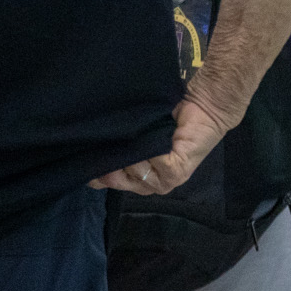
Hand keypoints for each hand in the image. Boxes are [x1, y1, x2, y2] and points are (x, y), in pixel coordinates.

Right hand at [90, 85, 234, 194]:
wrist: (204, 106)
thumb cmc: (167, 116)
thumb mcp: (136, 132)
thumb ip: (117, 146)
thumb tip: (87, 150)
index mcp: (137, 178)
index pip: (105, 182)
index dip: (96, 168)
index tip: (90, 152)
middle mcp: (149, 185)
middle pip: (116, 178)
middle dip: (114, 157)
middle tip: (121, 137)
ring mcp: (164, 182)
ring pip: (134, 169)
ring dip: (136, 148)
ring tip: (145, 133)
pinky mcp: (177, 172)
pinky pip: (154, 162)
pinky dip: (153, 148)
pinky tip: (159, 136)